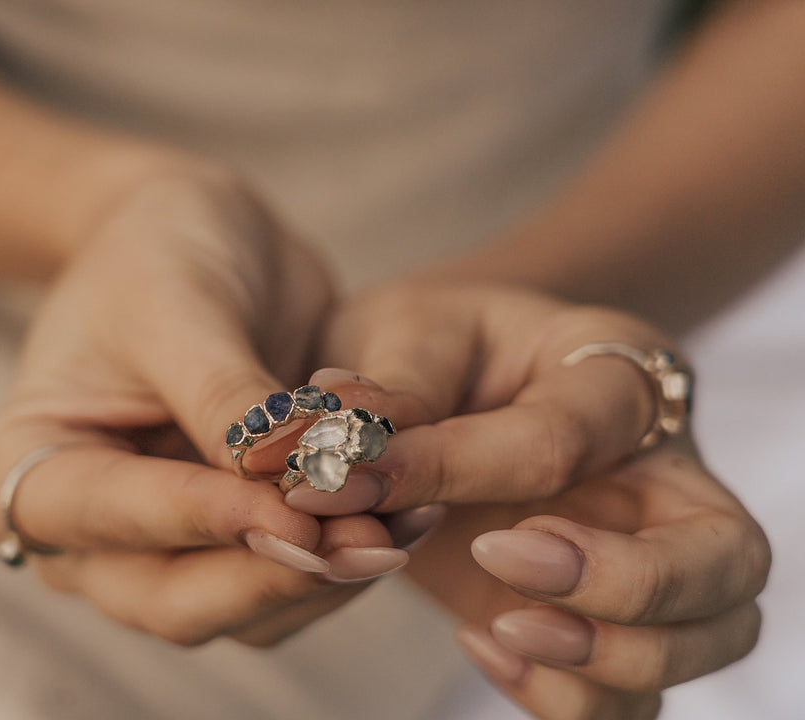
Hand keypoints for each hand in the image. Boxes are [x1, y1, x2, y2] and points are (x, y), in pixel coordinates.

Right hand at [0, 166, 407, 646]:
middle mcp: (81, 531)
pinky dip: (341, 562)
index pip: (108, 515)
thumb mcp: (179, 307)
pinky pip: (281, 583)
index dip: (201, 521)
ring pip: (237, 609)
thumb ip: (222, 400)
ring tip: (405, 524)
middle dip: (270, 575)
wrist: (196, 235)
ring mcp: (155, 546)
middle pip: (169, 598)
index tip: (293, 515)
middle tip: (366, 546)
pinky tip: (402, 518)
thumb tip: (281, 484)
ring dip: (323, 579)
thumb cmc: (158, 251)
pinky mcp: (225, 542)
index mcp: (24, 467)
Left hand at [313, 281, 769, 718]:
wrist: (438, 379)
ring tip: (498, 628)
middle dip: (626, 584)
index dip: (460, 468)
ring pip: (708, 638)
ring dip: (608, 659)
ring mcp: (647, 549)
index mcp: (612, 373)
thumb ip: (390, 395)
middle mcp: (659, 469)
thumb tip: (341, 453)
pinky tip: (485, 644)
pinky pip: (636, 690)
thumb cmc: (434, 346)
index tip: (357, 482)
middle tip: (498, 561)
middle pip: (725, 554)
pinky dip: (572, 697)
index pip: (567, 436)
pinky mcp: (606, 614)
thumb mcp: (409, 336)